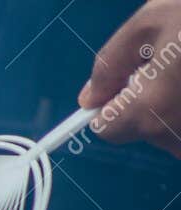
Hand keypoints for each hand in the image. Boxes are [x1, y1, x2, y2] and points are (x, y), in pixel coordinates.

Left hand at [80, 0, 180, 157]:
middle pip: (145, 127)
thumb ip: (110, 64)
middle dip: (153, 97)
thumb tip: (90, 97)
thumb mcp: (152, 21)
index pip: (106, 129)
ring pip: (174, 129)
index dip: (111, 103)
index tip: (127, 82)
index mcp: (150, 110)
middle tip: (179, 59)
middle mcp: (177, 136)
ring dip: (178, 102)